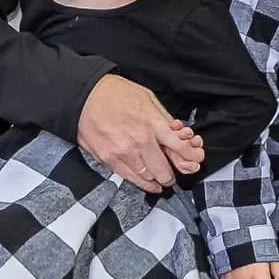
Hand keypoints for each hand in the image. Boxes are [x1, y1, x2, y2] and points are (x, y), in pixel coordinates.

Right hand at [77, 74, 203, 190]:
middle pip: (165, 168)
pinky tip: (151, 185)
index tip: (194, 160)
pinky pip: (131, 178)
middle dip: (174, 173)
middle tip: (177, 172)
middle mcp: (140, 140)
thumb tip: (178, 134)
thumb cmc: (114, 93)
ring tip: (163, 178)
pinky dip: (143, 184)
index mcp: (152, 122)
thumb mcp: (147, 97)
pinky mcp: (109, 159)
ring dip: (159, 179)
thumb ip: (163, 118)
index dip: (191, 156)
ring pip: (149, 176)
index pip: (179, 147)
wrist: (83, 96)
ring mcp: (123, 152)